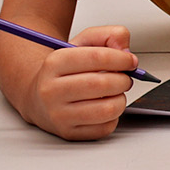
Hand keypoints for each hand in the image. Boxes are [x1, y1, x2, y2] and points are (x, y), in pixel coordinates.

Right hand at [27, 24, 139, 140]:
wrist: (40, 97)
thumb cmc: (66, 71)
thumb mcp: (83, 43)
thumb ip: (109, 36)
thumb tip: (126, 53)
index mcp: (54, 63)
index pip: (96, 57)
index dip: (121, 59)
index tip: (130, 61)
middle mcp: (51, 90)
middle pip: (103, 84)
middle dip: (123, 80)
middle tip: (124, 78)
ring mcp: (58, 114)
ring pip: (107, 109)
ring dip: (120, 99)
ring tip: (114, 93)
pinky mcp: (68, 133)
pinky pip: (105, 128)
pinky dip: (114, 117)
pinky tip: (104, 106)